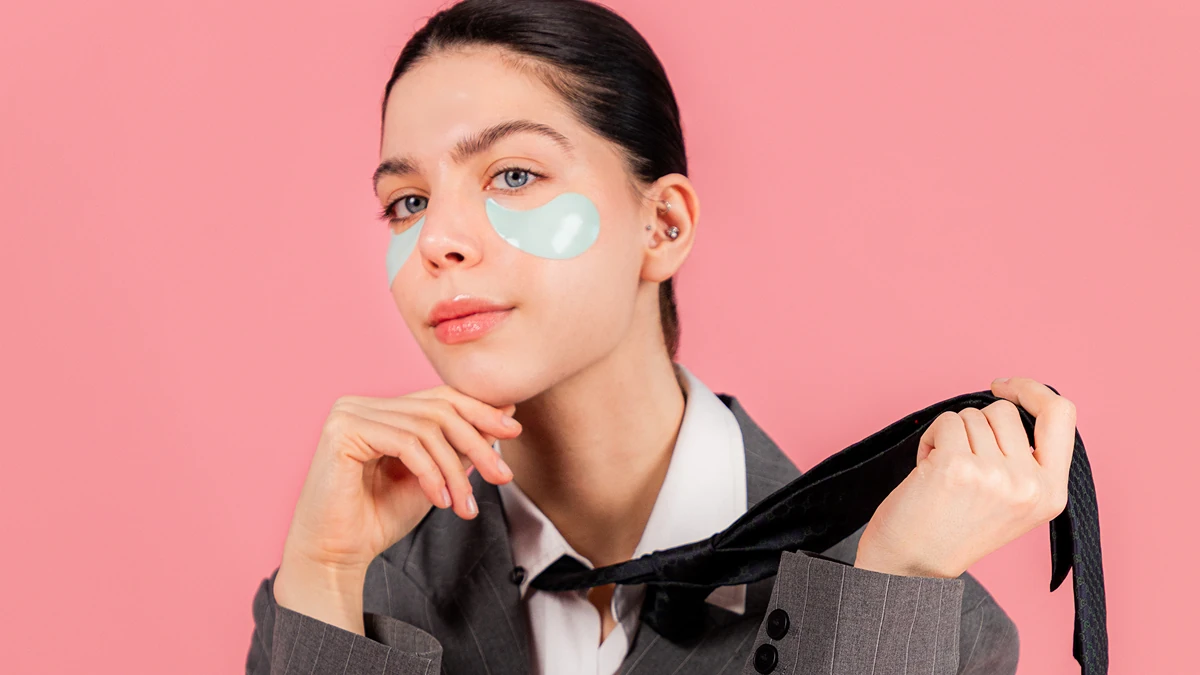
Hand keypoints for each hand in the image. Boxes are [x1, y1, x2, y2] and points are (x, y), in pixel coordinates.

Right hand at [273, 385, 521, 631]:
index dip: (480, 411)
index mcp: (382, 410)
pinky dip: (430, 473)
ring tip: (465, 506)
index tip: (513, 431)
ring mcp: (349, 413)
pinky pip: (405, 443)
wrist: (337, 555)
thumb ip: (460, 446)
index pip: (441, 398)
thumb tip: (505, 412)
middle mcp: (363, 404)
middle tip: (502, 476)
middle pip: (439, 410)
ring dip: (455, 471)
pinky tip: (440, 501)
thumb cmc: (379, 518)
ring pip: (426, 429)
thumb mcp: (434, 477)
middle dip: (477, 443)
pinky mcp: (343, 431)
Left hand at [854, 376, 1075, 578]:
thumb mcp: (1012, 501)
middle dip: (976, 425)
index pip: (1061, 415)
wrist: (911, 566)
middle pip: (1005, 412)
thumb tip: (1014, 403)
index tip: (1003, 386)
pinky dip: (930, 439)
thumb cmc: (953, 528)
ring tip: (944, 474)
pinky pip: (946, 422)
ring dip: (950, 436)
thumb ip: (1025, 459)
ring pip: (972, 415)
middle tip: (960, 463)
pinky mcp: (958, 466)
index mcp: (1051, 493)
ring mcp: (995, 475)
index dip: (1032, 390)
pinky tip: (927, 470)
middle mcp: (1029, 485)